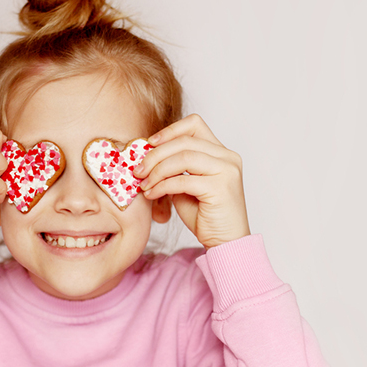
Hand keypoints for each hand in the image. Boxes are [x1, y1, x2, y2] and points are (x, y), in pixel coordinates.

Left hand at [134, 114, 250, 248]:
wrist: (226, 242)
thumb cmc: (206, 215)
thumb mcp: (186, 186)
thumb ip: (173, 169)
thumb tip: (146, 157)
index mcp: (221, 152)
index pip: (194, 125)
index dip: (170, 131)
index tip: (149, 143)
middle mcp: (228, 157)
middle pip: (185, 141)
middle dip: (156, 154)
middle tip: (139, 169)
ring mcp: (227, 171)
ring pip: (184, 157)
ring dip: (158, 170)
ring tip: (144, 184)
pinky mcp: (221, 188)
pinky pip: (183, 180)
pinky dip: (162, 186)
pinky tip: (152, 194)